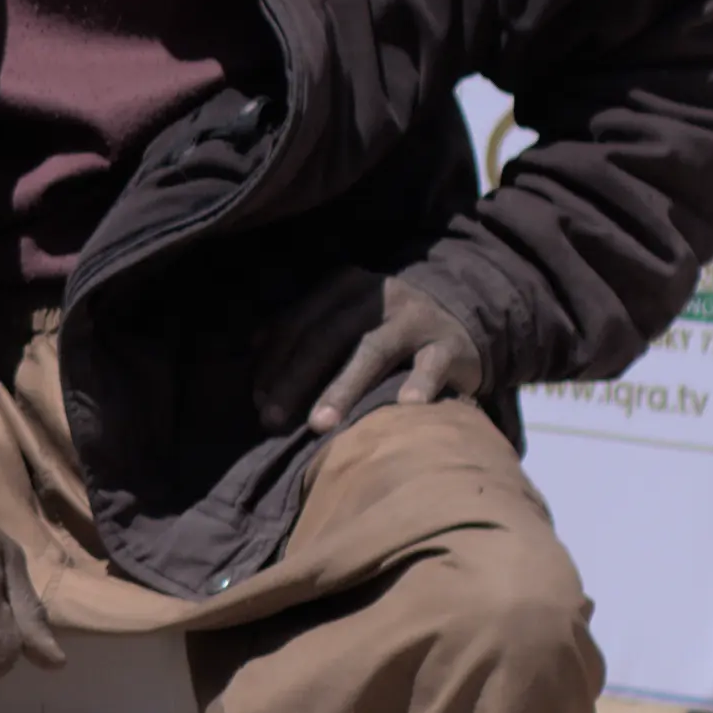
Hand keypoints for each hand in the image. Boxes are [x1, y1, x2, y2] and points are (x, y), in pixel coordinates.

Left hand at [265, 271, 495, 436]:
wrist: (460, 323)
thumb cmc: (386, 331)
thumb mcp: (347, 320)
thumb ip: (305, 330)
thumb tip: (252, 350)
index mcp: (346, 286)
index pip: (300, 322)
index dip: (274, 361)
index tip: (256, 399)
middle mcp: (380, 296)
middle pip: (327, 336)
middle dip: (295, 379)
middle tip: (272, 420)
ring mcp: (417, 318)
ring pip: (372, 351)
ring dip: (342, 389)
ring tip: (319, 426)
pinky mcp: (450, 343)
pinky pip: (433, 364)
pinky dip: (420, 383)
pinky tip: (406, 406)